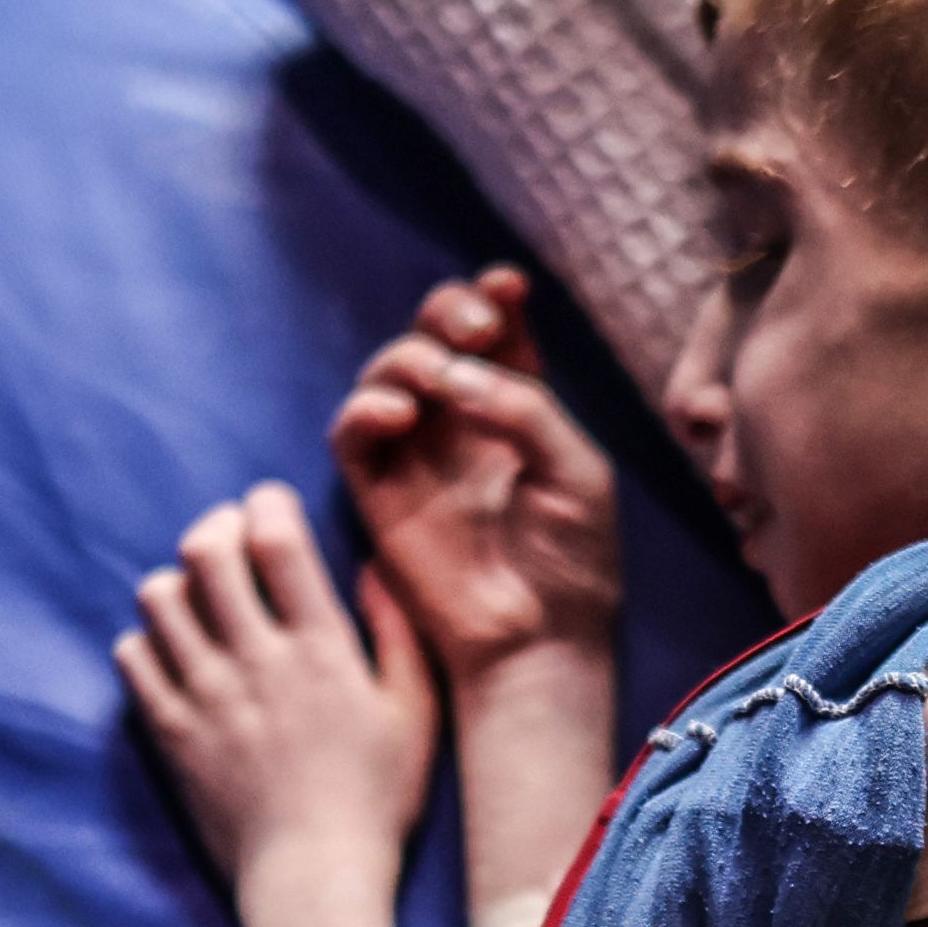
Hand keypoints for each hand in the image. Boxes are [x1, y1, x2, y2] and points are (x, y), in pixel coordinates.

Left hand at [117, 481, 437, 884]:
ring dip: (178, 583)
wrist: (313, 881)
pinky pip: (132, 657)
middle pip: (204, 551)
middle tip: (230, 542)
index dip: (265, 503)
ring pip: (159, 597)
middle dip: (215, 528)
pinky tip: (176, 655)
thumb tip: (373, 566)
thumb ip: (398, 633)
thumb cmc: (378, 802)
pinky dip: (147, 641)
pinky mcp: (171, 733)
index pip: (275, 537)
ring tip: (201, 601)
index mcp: (320, 648)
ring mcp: (205, 696)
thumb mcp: (415, 714)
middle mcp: (255, 661)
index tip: (270, 508)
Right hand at [330, 269, 621, 687]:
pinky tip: (396, 416)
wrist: (538, 639)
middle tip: (474, 328)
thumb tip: (456, 372)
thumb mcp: (577, 471)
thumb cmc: (573, 562)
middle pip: (434, 337)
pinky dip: (364, 410)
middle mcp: (462, 423)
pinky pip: (350, 434)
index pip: (497, 332)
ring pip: (386, 375)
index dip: (493, 296)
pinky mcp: (377, 492)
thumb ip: (525, 407)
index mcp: (518, 409)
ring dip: (405, 358)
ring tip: (434, 380)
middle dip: (446, 312)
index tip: (508, 286)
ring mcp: (416, 455)